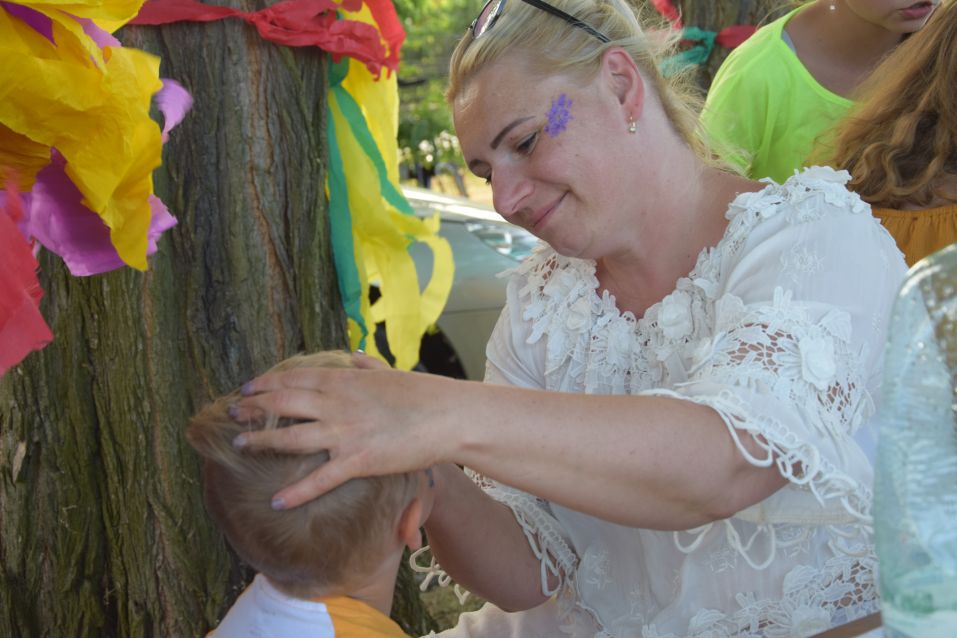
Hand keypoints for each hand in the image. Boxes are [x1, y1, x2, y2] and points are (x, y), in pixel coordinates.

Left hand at [230, 353, 455, 508]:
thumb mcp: (390, 372)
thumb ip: (367, 365)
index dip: (266, 383)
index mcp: (344, 380)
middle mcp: (338, 403)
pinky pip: (320, 478)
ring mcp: (345, 432)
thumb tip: (354, 355)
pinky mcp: (358, 461)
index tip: (247, 388)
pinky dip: (296, 491)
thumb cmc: (423, 394)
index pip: (295, 378)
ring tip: (240, 445)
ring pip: (291, 437)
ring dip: (262, 440)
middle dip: (254, 408)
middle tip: (231, 413)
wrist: (447, 416)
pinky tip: (277, 501)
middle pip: (284, 404)